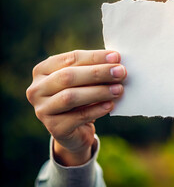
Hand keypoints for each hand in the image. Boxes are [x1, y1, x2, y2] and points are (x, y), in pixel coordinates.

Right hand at [26, 50, 125, 165]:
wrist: (76, 131)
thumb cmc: (82, 99)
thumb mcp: (85, 82)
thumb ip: (94, 70)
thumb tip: (116, 61)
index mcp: (43, 70)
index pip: (70, 59)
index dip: (94, 57)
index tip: (116, 57)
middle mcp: (37, 89)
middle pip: (68, 76)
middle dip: (97, 73)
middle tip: (121, 72)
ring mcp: (42, 110)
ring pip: (70, 97)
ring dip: (98, 91)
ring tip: (119, 89)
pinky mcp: (54, 128)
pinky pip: (77, 117)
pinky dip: (96, 109)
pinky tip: (110, 105)